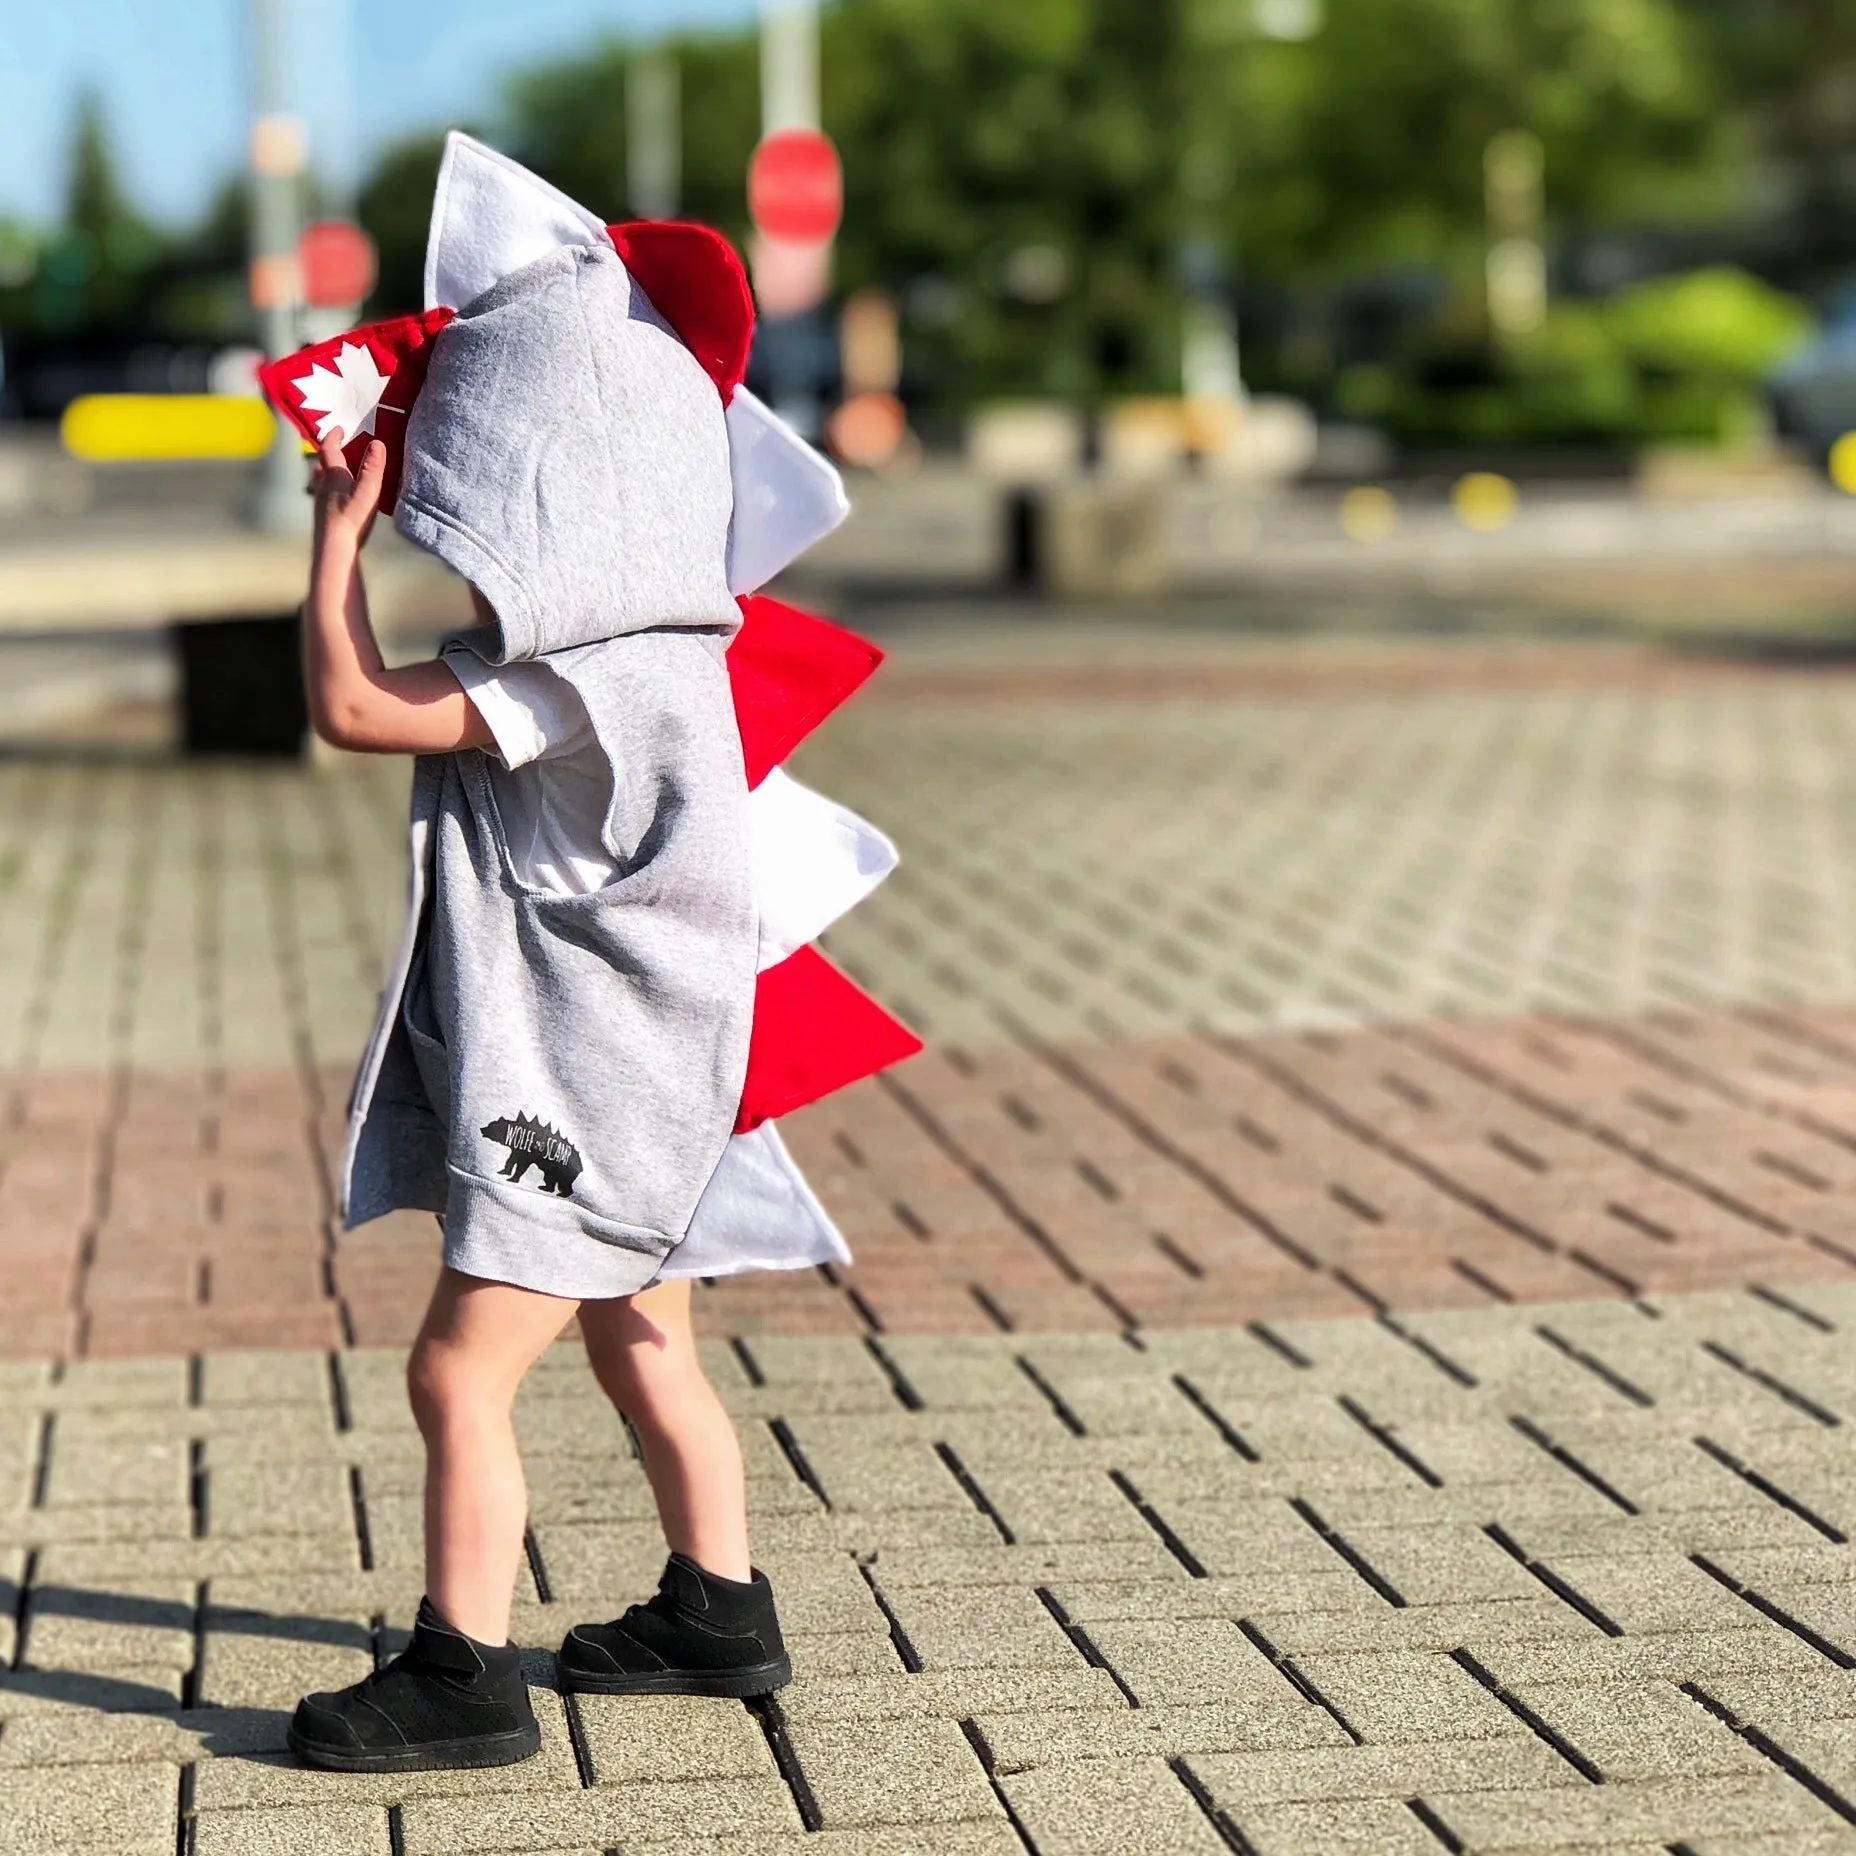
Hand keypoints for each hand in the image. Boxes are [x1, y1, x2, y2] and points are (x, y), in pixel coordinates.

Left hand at [311, 435, 384, 557]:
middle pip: (322, 464)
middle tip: (339, 450)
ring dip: (328, 472)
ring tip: (338, 472)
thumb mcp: (368, 490)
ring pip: (321, 480)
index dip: (333, 437)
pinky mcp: (322, 516)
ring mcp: (320, 501)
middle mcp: (322, 485)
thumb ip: (373, 467)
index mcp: (333, 475)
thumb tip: (377, 443)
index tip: (339, 429)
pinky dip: (331, 490)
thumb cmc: (352, 519)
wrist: (335, 547)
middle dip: (330, 454)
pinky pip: (325, 495)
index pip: (328, 449)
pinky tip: (339, 499)